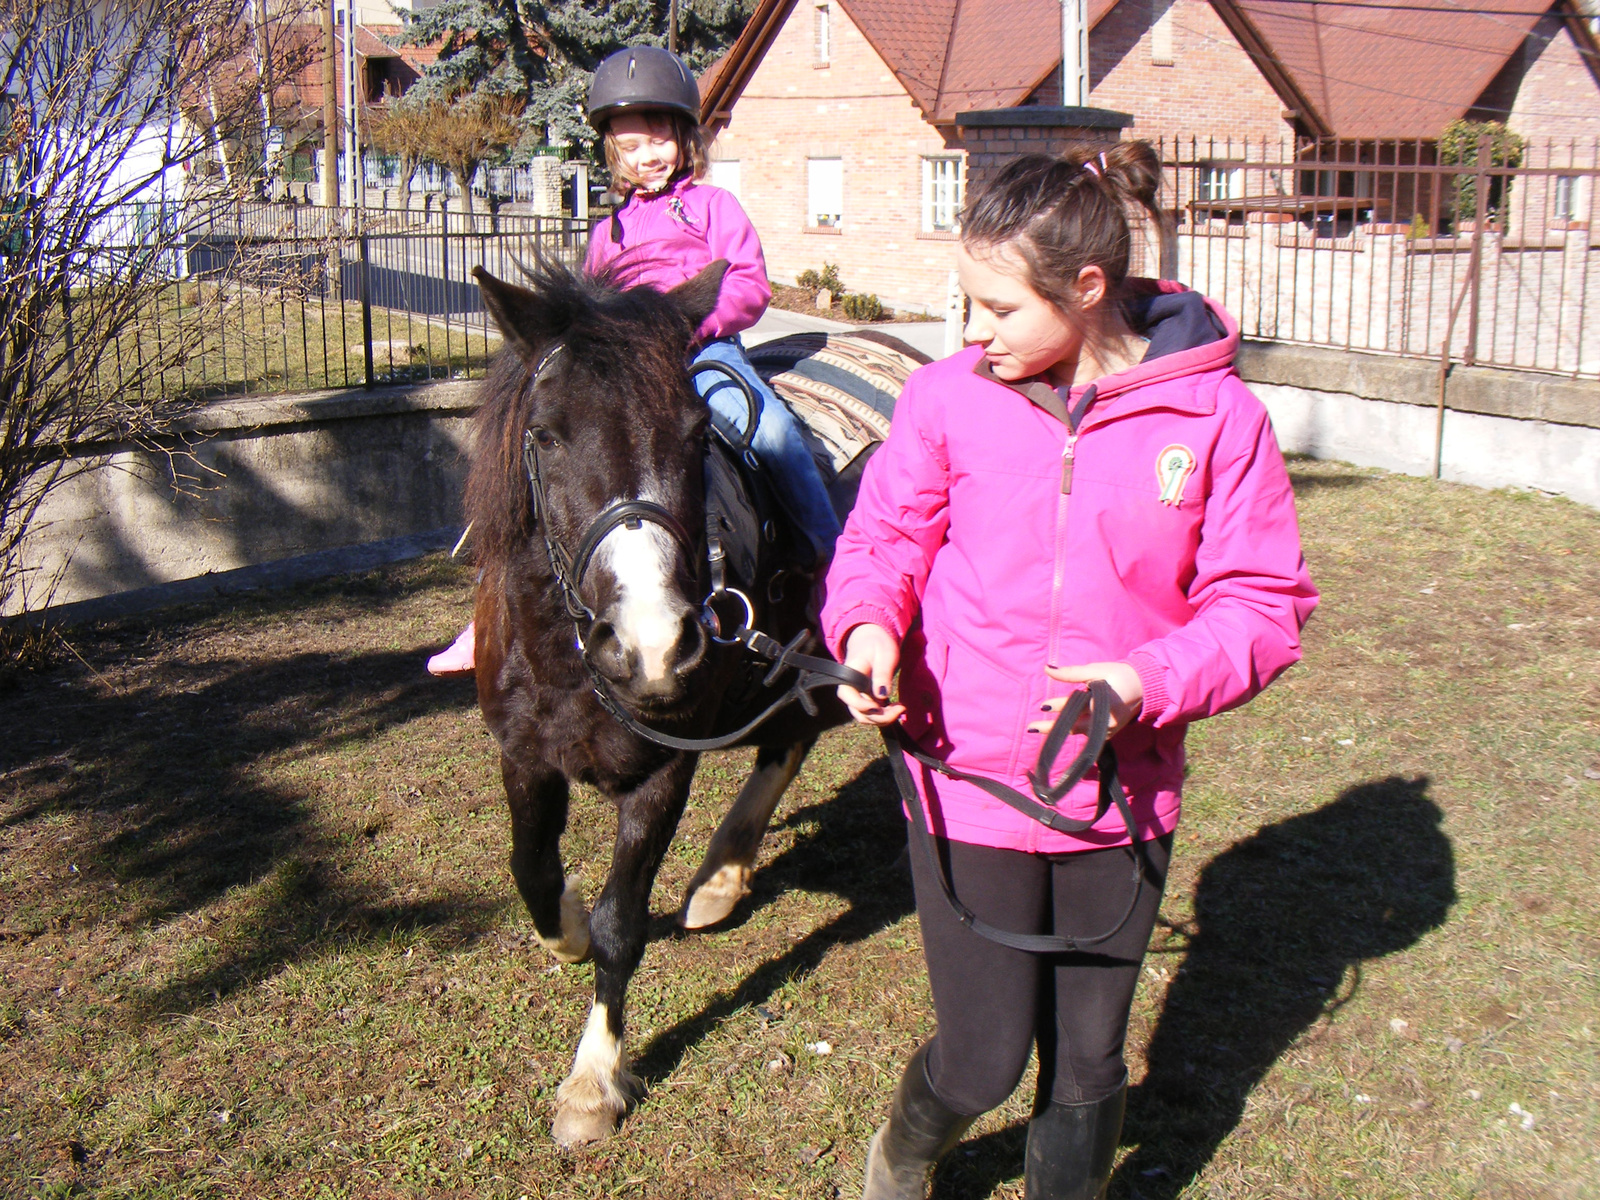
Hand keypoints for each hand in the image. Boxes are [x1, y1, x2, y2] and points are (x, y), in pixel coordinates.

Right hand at [838, 623, 904, 726]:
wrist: (872, 638)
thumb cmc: (877, 643)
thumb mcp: (884, 655)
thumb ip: (882, 674)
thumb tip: (882, 696)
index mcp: (849, 674)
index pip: (847, 695)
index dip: (861, 705)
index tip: (878, 707)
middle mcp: (850, 688)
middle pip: (857, 712)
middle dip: (878, 717)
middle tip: (900, 709)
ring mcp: (858, 695)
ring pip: (865, 716)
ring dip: (882, 719)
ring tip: (900, 709)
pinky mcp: (866, 698)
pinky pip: (872, 713)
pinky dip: (884, 715)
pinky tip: (896, 707)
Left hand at [1028, 661, 1143, 736]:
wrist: (1144, 688)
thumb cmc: (1118, 675)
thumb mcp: (1095, 670)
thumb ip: (1071, 673)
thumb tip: (1047, 669)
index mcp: (1102, 702)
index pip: (1076, 706)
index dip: (1059, 706)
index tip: (1043, 706)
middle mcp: (1104, 720)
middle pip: (1074, 726)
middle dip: (1052, 728)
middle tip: (1032, 728)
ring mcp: (1107, 730)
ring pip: (1079, 732)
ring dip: (1061, 730)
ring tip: (1040, 729)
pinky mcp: (1108, 733)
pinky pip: (1088, 734)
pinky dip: (1074, 730)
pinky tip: (1059, 731)